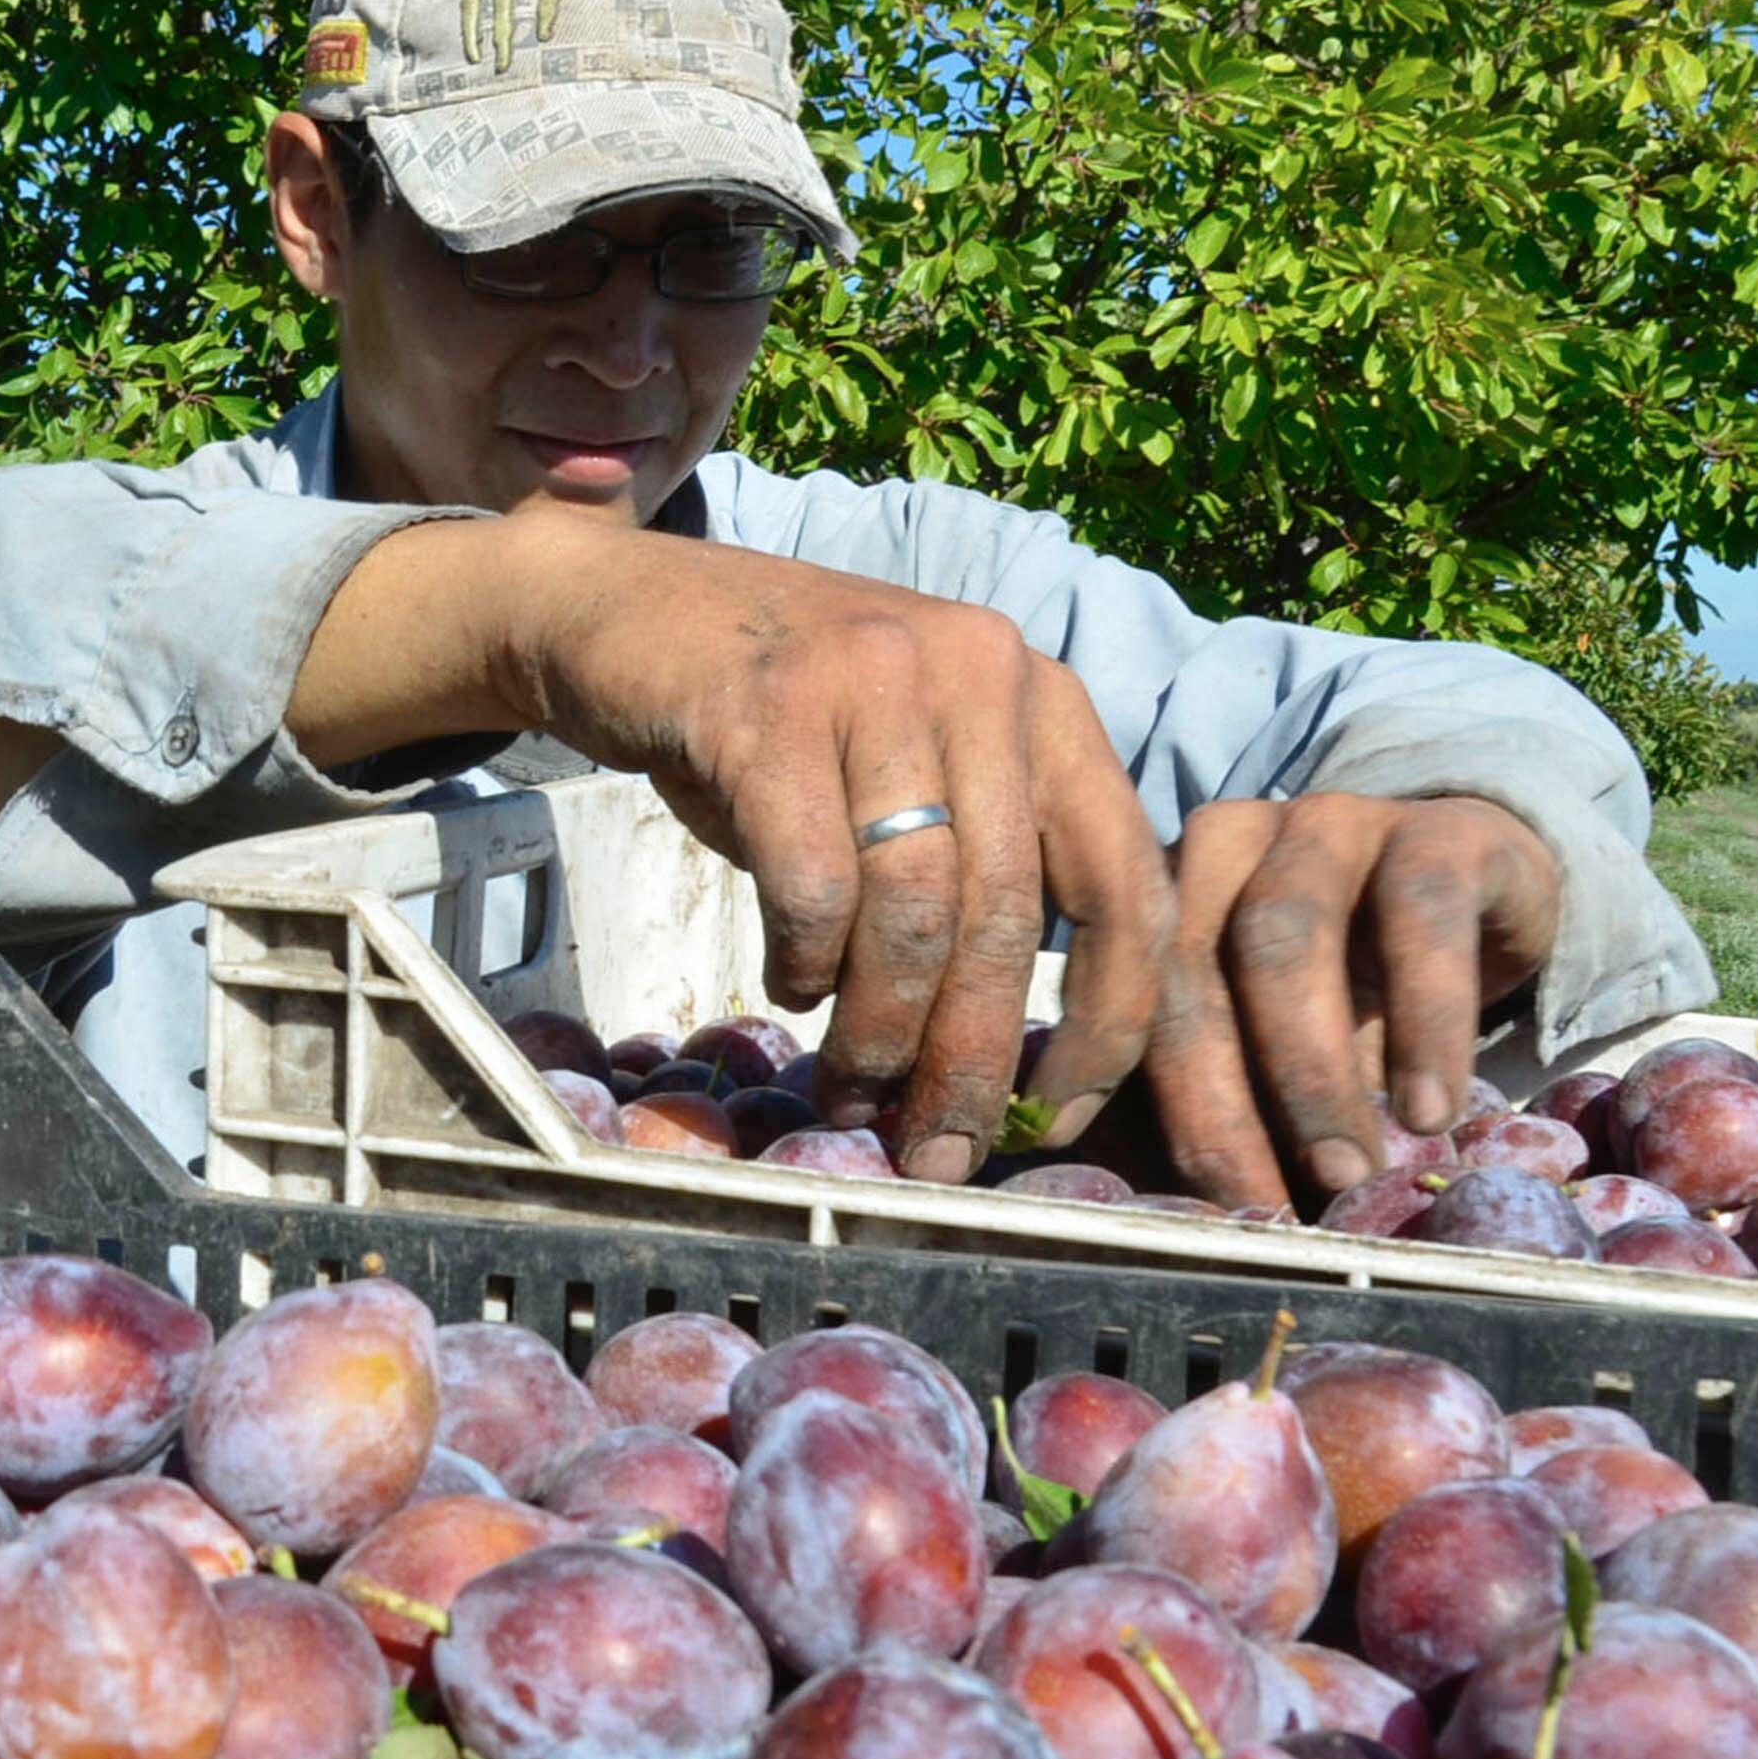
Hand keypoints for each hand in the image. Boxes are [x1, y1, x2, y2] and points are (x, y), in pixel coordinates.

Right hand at [451, 519, 1177, 1183]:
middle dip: (971, 1060)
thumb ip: (982, 868)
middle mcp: (982, 672)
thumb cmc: (781, 721)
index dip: (1111, 1021)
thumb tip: (1006, 1061)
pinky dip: (804, 961)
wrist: (629, 610)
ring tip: (847, 1085)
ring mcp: (878, 678)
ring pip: (913, 912)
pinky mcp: (770, 705)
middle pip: (1009, 917)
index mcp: (1043, 697)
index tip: (1055, 1117)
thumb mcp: (914, 765)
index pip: (1128, 882)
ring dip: (881, 1030)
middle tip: (933, 1148)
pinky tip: (788, 983)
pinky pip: (814, 884)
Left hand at [1141, 794, 1562, 1205]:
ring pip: (1285, 938)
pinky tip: (1430, 1109)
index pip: (1119, 993)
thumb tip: (1152, 1213)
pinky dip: (1425, 1024)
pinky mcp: (1437, 833)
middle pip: (1187, 969)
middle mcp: (1224, 843)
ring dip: (1310, 1071)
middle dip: (1214, 1103)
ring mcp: (1327, 825)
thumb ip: (1208, 1099)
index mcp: (1158, 890)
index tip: (1116, 1175)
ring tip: (1347, 1170)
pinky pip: (1421, 919)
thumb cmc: (1348, 988)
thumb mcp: (1265, 1040)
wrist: (1483, 888)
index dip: (1114, 1082)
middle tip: (1256, 1206)